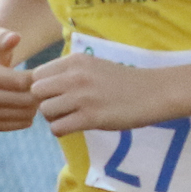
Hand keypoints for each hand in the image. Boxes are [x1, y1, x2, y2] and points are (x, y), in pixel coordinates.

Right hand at [0, 26, 38, 130]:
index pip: (21, 83)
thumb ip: (5, 37)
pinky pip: (17, 125)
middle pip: (25, 101)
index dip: (38, 78)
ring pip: (24, 115)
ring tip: (39, 93)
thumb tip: (14, 38)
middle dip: (40, 93)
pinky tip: (30, 106)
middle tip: (48, 85)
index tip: (45, 72)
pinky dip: (28, 118)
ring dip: (36, 106)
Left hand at [26, 49, 158, 135]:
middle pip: (36, 93)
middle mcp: (75, 76)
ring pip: (45, 111)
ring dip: (54, 118)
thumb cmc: (123, 81)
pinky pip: (57, 128)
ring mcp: (82, 97)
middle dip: (44, 102)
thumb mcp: (93, 66)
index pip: (37, 75)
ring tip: (70, 117)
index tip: (56, 95)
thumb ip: (69, 72)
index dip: (42, 88)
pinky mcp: (90, 118)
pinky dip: (61, 130)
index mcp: (75, 61)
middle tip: (60, 108)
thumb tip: (41, 86)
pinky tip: (75, 127)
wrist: (153, 92)